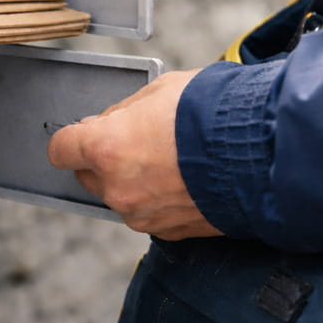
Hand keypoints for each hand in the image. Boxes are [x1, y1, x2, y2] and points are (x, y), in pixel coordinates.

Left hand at [46, 69, 222, 240]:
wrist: (262, 153)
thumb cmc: (213, 114)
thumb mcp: (160, 90)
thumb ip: (124, 111)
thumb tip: (108, 122)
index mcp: (107, 148)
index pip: (61, 149)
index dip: (71, 138)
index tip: (82, 134)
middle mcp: (118, 187)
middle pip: (88, 176)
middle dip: (104, 159)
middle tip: (137, 138)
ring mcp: (143, 214)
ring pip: (122, 197)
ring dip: (134, 180)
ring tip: (171, 157)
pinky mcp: (169, 232)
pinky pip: (151, 213)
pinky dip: (160, 199)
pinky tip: (185, 178)